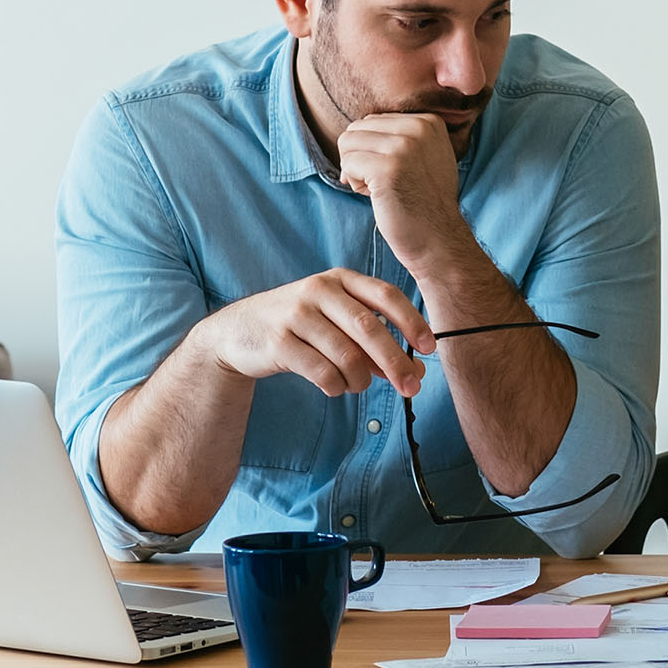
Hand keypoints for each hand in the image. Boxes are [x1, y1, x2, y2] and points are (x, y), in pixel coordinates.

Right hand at [197, 269, 435, 397]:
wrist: (237, 332)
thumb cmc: (299, 326)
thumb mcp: (335, 323)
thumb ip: (373, 344)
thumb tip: (417, 372)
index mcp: (339, 279)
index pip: (385, 295)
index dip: (411, 321)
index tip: (430, 348)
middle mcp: (318, 290)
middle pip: (369, 329)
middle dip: (396, 362)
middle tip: (412, 387)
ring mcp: (296, 314)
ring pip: (346, 356)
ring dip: (361, 380)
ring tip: (358, 385)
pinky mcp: (278, 341)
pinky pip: (322, 372)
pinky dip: (336, 386)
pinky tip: (333, 386)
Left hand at [338, 113, 472, 273]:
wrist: (439, 239)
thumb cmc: (425, 202)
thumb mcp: (426, 156)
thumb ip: (401, 135)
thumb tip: (357, 127)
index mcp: (428, 121)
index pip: (373, 120)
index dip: (373, 150)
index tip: (393, 173)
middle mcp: (419, 127)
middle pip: (357, 128)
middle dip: (360, 157)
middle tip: (382, 183)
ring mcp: (404, 146)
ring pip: (347, 142)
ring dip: (355, 169)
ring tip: (379, 188)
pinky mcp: (387, 167)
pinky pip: (347, 163)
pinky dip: (354, 183)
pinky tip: (376, 196)